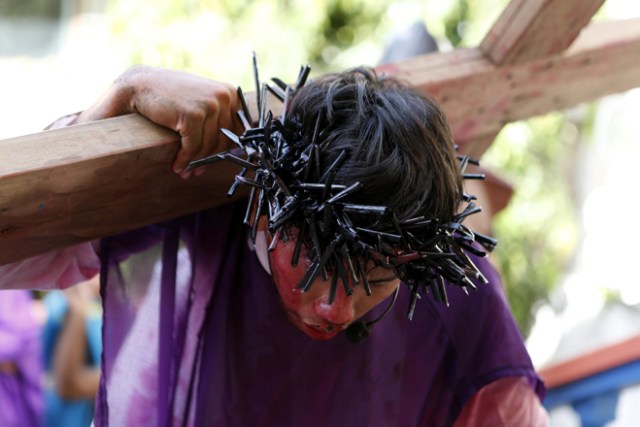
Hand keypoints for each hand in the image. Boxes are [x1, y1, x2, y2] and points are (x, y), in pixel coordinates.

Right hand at [75, 65, 241, 178]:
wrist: (138, 86)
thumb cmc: (170, 96)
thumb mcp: (201, 101)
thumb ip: (219, 118)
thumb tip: (235, 149)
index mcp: (230, 93)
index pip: (237, 130)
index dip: (226, 150)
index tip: (213, 162)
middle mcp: (224, 96)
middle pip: (224, 141)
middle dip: (209, 159)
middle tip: (196, 171)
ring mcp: (210, 105)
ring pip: (209, 146)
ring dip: (195, 162)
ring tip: (184, 170)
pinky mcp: (193, 115)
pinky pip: (193, 147)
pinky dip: (184, 159)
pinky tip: (176, 165)